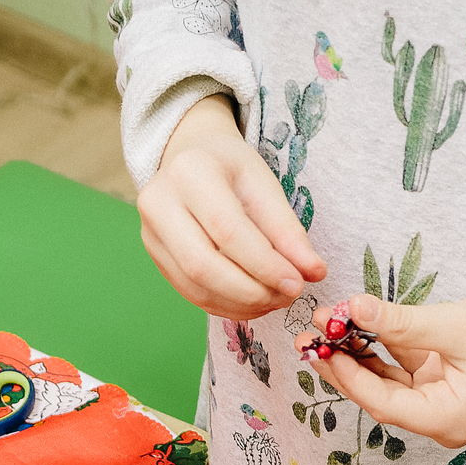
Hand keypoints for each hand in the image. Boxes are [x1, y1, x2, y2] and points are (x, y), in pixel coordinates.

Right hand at [138, 94, 323, 319]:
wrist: (191, 158)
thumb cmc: (231, 168)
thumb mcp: (264, 184)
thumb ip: (288, 230)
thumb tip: (314, 272)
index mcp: (190, 172)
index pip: (228, 231)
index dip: (265, 265)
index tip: (298, 283)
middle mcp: (159, 203)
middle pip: (203, 266)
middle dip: (251, 291)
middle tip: (287, 296)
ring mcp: (151, 233)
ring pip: (195, 287)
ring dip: (241, 304)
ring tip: (275, 300)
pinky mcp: (155, 256)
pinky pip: (191, 294)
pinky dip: (227, 306)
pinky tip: (254, 303)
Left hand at [310, 290, 465, 449]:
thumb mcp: (456, 325)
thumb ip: (401, 322)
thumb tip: (351, 308)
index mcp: (448, 420)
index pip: (383, 403)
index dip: (348, 374)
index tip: (322, 344)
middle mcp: (441, 418)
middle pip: (379, 396)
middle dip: (345, 363)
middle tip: (312, 334)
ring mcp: (441, 400)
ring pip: (386, 380)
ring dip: (358, 352)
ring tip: (326, 322)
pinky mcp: (442, 379)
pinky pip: (401, 367)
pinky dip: (379, 346)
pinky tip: (354, 323)